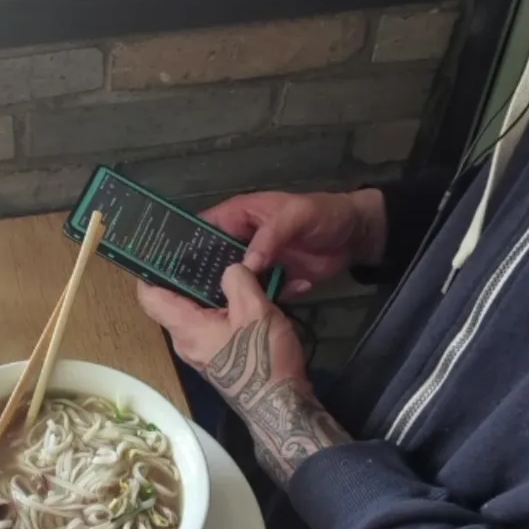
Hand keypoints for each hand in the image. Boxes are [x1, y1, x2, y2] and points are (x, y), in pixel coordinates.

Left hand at [138, 265, 350, 484]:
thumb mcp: (254, 310)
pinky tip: (255, 290)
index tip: (159, 248)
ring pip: (201, 310)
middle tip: (207, 246)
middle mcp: (186, 339)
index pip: (148, 296)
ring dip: (218, 288)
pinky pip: (218, 322)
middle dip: (191, 272)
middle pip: (176, 299)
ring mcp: (203, 349)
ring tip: (235, 262)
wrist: (282, 407)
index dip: (149, 269)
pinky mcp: (222, 355)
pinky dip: (232, 305)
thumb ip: (238, 280)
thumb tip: (230, 268)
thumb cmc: (262, 358)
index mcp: (184, 327)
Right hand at [201, 189, 385, 297]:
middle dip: (204, 279)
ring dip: (231, 296)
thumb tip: (246, 265)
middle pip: (211, 262)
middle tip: (191, 302)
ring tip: (222, 314)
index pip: (202, 229)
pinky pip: (256, 295)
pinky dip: (261, 303)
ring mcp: (255, 264)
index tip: (172, 269)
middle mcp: (240, 242)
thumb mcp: (297, 216)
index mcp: (238, 216)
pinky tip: (261, 312)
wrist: (356, 237)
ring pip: (231, 282)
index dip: (186, 247)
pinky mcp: (270, 282)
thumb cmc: (324, 214)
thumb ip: (271, 236)